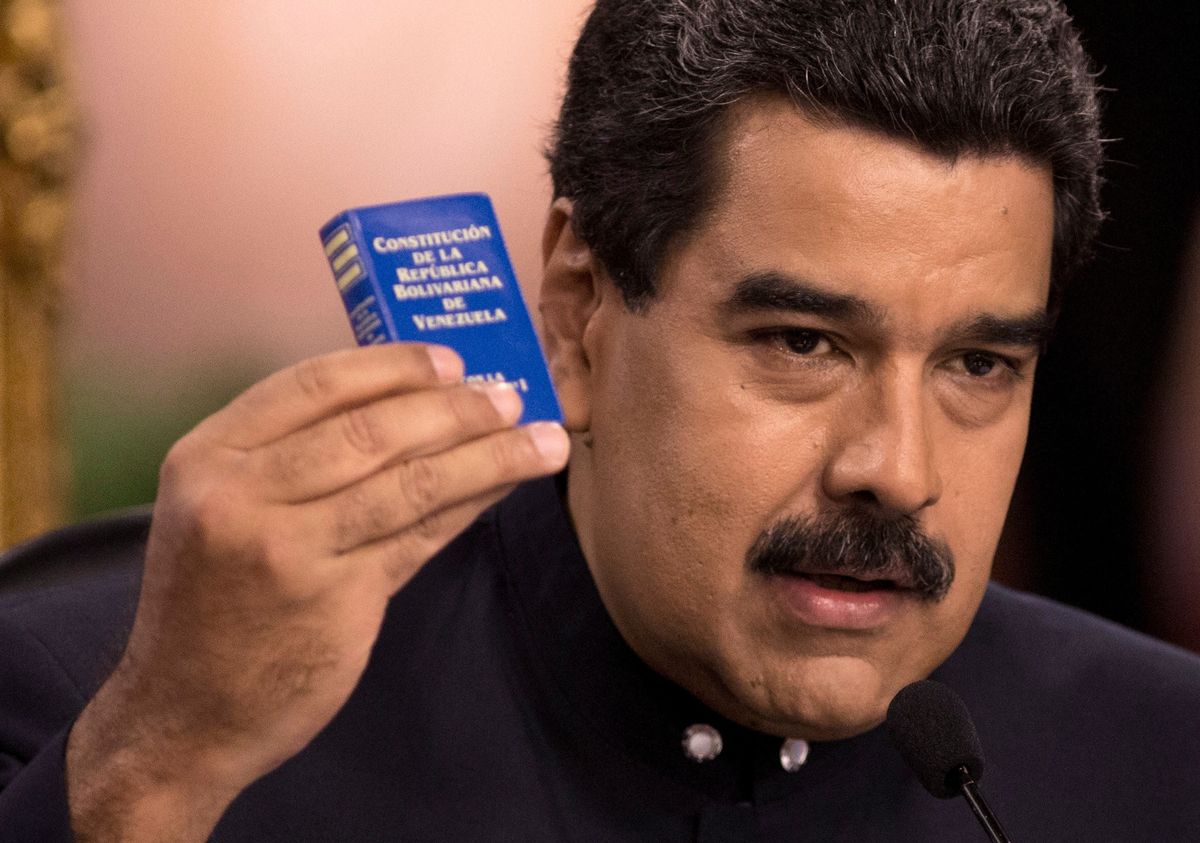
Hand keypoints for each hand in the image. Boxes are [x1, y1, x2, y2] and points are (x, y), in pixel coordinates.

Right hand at [65, 344, 568, 841]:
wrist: (183, 714)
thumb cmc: (213, 600)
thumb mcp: (219, 509)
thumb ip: (293, 456)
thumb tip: (411, 403)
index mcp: (208, 456)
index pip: (314, 384)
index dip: (392, 366)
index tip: (450, 360)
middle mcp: (240, 496)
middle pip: (371, 431)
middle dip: (455, 410)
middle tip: (508, 398)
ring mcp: (289, 552)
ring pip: (409, 484)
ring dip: (488, 457)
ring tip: (542, 441)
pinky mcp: (335, 602)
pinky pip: (419, 538)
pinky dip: (469, 507)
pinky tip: (503, 489)